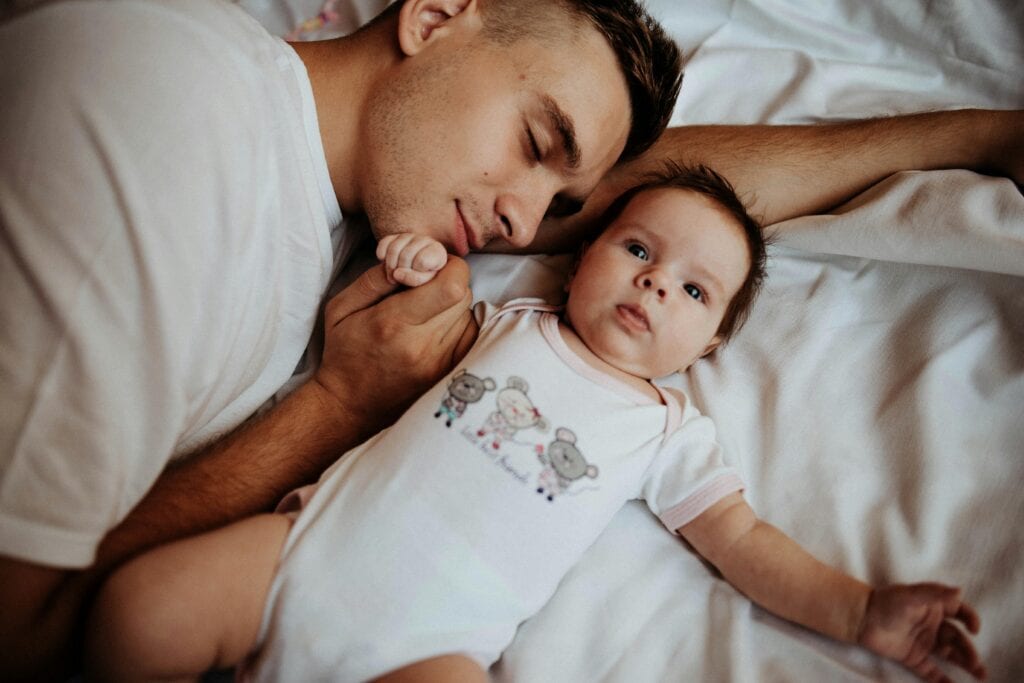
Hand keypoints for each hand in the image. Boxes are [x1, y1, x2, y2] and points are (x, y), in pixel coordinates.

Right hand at [314, 257, 474, 440]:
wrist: (349, 405)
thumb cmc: (344, 353)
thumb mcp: (341, 308)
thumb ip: (375, 279)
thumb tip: (409, 260)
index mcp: (394, 323)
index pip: (452, 285)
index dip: (447, 266)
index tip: (429, 268)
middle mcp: (423, 346)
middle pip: (463, 295)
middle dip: (448, 282)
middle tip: (425, 288)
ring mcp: (440, 364)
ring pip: (469, 314)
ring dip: (452, 305)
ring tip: (425, 313)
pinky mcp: (449, 375)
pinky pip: (470, 336)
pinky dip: (457, 326)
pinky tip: (434, 330)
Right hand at [376, 233, 447, 286]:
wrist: (415, 272)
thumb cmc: (423, 278)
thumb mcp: (425, 282)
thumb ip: (415, 279)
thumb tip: (397, 273)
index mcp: (437, 251)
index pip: (421, 261)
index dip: (416, 272)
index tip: (417, 278)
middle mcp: (425, 239)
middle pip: (406, 255)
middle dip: (400, 271)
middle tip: (398, 281)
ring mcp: (410, 236)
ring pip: (394, 249)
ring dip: (389, 266)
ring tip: (392, 277)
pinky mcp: (396, 235)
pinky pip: (384, 242)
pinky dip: (381, 254)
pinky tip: (384, 262)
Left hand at [858, 583, 985, 681]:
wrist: (860, 618)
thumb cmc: (886, 602)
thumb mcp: (911, 595)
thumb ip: (935, 593)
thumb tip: (960, 590)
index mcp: (934, 607)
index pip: (959, 611)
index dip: (970, 619)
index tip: (974, 628)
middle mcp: (932, 625)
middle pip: (957, 638)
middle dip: (969, 650)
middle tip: (976, 663)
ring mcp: (924, 642)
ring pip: (950, 655)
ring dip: (965, 664)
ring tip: (981, 675)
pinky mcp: (913, 657)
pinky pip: (932, 671)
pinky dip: (943, 680)